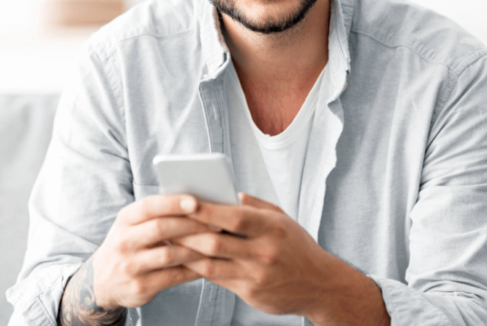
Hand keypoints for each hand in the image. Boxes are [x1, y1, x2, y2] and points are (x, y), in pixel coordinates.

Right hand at [62, 193, 210, 317]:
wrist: (101, 281)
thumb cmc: (129, 244)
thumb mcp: (132, 225)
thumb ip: (157, 213)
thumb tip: (196, 201)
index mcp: (125, 219)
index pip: (149, 206)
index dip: (173, 203)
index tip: (196, 201)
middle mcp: (124, 241)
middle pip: (160, 228)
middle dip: (190, 224)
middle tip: (215, 222)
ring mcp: (130, 266)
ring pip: (169, 254)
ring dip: (196, 248)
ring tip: (216, 243)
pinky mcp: (140, 287)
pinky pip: (173, 277)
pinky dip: (193, 269)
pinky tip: (207, 263)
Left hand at [172, 193, 337, 316]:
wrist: (320, 285)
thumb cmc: (297, 246)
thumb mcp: (282, 219)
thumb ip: (255, 206)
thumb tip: (227, 193)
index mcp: (272, 228)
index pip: (235, 217)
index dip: (208, 210)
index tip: (186, 201)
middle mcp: (264, 252)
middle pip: (216, 243)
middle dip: (187, 233)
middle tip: (165, 223)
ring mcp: (256, 276)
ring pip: (211, 264)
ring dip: (186, 253)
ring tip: (167, 242)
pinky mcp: (250, 294)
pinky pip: (217, 279)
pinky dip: (199, 268)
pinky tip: (185, 259)